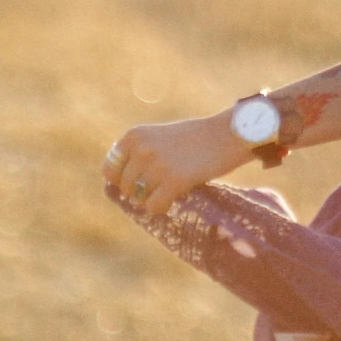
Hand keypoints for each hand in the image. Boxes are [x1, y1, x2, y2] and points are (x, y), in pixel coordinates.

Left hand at [103, 112, 248, 217]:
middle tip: (160, 187)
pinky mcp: (174, 181)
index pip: (110, 168)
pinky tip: (174, 199)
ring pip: (139, 198)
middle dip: (140, 191)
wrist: (230, 133)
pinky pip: (154, 206)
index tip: (138, 183)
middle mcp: (141, 149)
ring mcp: (157, 165)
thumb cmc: (198, 137)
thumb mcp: (161, 136)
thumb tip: (122, 184)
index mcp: (134, 135)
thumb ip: (140, 153)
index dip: (122, 180)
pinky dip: (162, 207)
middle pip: (125, 186)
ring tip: (170, 190)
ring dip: (152, 199)